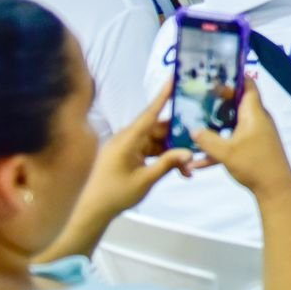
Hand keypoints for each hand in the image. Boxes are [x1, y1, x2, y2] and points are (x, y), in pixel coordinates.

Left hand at [79, 84, 196, 221]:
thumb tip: (189, 151)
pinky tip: (178, 171)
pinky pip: (150, 151)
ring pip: (156, 142)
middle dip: (178, 136)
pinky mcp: (127, 155)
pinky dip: (163, 158)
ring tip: (189, 167)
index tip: (174, 78)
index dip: (163, 96)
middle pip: (157, 129)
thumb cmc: (115, 194)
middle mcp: (126, 138)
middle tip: (199, 140)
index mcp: (127, 139)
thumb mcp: (145, 180)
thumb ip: (167, 164)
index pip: (149, 114)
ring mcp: (127, 147)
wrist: (91, 211)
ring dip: (172, 152)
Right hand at [190, 77, 290, 199]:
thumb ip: (207, 139)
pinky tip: (198, 163)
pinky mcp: (254, 149)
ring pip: (233, 124)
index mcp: (254, 113)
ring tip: (195, 125)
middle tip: (197, 100)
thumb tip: (193, 129)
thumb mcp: (226, 152)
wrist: (276, 190)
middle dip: (218, 102)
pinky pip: (234, 142)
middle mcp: (257, 120)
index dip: (234, 77)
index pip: (248, 86)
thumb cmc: (254, 164)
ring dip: (216, 126)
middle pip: (237, 103)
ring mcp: (257, 135)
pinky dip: (219, 148)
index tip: (215, 75)